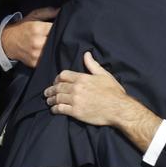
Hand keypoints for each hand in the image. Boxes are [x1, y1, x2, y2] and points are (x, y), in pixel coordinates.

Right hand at [1, 6, 57, 67]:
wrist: (8, 42)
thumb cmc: (22, 27)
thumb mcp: (33, 16)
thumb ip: (48, 12)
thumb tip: (61, 11)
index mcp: (37, 29)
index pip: (56, 28)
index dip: (60, 27)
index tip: (60, 27)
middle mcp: (36, 42)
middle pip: (56, 40)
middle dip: (57, 37)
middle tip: (57, 35)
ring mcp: (35, 54)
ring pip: (52, 50)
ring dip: (54, 46)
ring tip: (51, 42)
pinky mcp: (34, 62)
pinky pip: (47, 59)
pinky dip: (48, 55)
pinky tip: (46, 50)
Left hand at [45, 52, 161, 150]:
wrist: (118, 109)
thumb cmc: (113, 92)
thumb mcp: (104, 75)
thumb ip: (93, 65)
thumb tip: (86, 54)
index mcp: (82, 78)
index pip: (63, 75)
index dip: (57, 78)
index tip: (55, 82)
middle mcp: (76, 88)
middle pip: (58, 87)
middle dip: (51, 89)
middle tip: (47, 92)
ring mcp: (75, 100)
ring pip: (57, 98)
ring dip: (51, 99)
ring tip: (49, 101)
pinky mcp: (76, 112)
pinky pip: (60, 109)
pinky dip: (55, 109)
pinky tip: (54, 110)